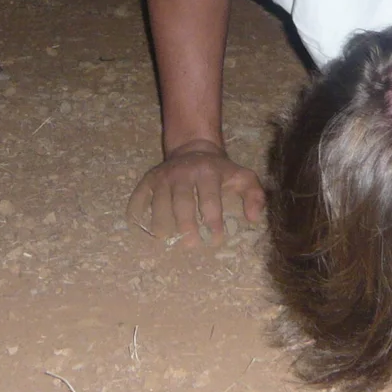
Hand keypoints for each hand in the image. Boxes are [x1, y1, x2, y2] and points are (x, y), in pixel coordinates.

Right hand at [125, 141, 264, 247]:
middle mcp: (184, 173)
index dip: (213, 222)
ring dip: (161, 221)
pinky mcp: (150, 178)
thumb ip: (255, 196)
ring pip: (160, 201)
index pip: (210, 201)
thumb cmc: (220, 171)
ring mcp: (165, 175)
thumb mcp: (243, 177)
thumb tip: (254, 218)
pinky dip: (136, 209)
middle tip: (191, 244)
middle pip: (183, 203)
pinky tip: (137, 225)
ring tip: (165, 239)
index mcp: (208, 172)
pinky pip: (140, 194)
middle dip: (186, 225)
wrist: (194, 148)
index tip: (215, 240)